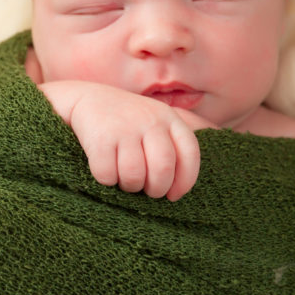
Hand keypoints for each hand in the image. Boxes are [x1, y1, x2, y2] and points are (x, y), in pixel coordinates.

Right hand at [39, 81, 204, 200]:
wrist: (86, 99)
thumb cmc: (127, 120)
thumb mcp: (157, 120)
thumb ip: (178, 140)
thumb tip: (208, 157)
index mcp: (169, 118)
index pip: (190, 155)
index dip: (184, 181)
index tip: (173, 195)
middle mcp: (150, 121)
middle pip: (163, 170)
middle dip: (155, 189)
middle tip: (147, 191)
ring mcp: (125, 128)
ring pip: (134, 177)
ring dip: (128, 186)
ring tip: (123, 179)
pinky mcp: (100, 138)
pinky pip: (107, 175)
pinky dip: (105, 180)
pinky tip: (103, 170)